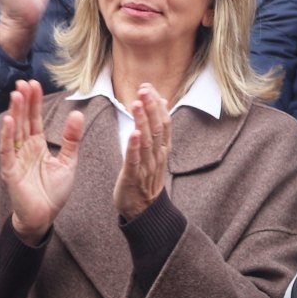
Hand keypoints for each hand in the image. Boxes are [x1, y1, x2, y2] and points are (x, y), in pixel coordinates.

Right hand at [0, 80, 81, 243]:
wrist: (45, 216)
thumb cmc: (54, 190)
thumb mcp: (69, 161)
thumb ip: (72, 139)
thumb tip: (78, 113)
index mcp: (37, 146)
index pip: (34, 119)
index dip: (34, 102)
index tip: (35, 84)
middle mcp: (24, 149)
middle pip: (23, 121)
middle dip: (24, 102)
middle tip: (24, 82)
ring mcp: (15, 159)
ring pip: (14, 131)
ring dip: (15, 113)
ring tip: (17, 94)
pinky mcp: (10, 171)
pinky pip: (7, 151)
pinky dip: (7, 136)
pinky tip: (9, 121)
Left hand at [112, 84, 171, 219]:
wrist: (144, 210)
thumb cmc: (147, 178)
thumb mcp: (156, 151)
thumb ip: (158, 128)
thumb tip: (162, 102)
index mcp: (163, 149)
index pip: (163, 122)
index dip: (157, 104)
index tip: (149, 87)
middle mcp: (157, 155)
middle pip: (157, 127)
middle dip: (151, 107)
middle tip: (144, 88)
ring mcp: (146, 166)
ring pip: (147, 140)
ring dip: (142, 120)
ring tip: (137, 103)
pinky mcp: (133, 177)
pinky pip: (134, 160)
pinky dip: (135, 146)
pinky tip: (134, 133)